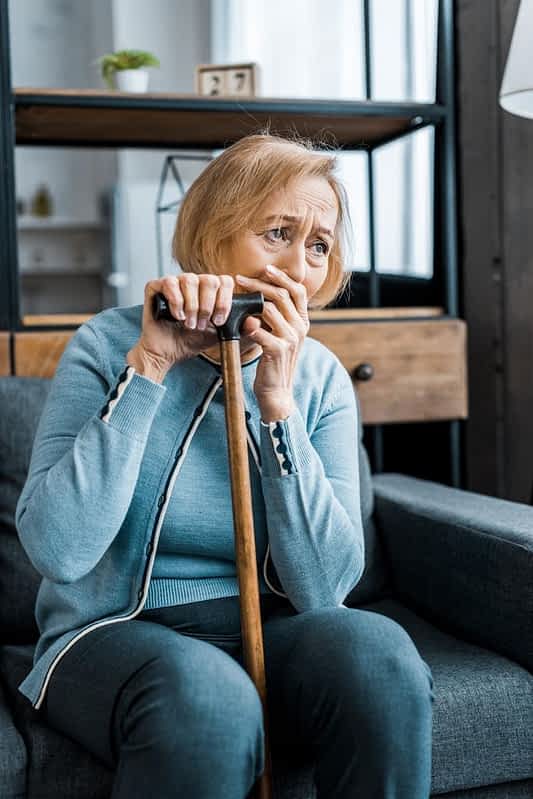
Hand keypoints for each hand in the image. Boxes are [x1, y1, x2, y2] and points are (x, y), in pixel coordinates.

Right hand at [127, 273, 235, 378]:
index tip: (219, 321)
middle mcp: (193, 282)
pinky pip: (169, 282)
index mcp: (209, 289)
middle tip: (201, 324)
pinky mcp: (155, 286)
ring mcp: (174, 282)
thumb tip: (256, 322)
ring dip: (192, 306)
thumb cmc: (191, 341)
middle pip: (209, 279)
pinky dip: (175, 300)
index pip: (225, 281)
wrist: (168, 353)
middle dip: (208, 306)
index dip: (224, 301)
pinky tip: (177, 316)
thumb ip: (239, 329)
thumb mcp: (220, 335)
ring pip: (189, 280)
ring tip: (189, 324)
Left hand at [235, 264, 309, 419]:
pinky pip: (261, 330)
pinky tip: (240, 325)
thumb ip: (276, 316)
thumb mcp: (280, 335)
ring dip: (250, 303)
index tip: (265, 269)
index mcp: (303, 321)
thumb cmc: (273, 361)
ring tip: (235, 302)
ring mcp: (291, 339)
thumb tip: (260, 293)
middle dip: (259, 284)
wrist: (276, 390)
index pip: (297, 290)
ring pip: (271, 309)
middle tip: (240, 279)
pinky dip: (248, 325)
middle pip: (282, 295)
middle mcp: (301, 328)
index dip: (282, 277)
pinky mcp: (278, 350)